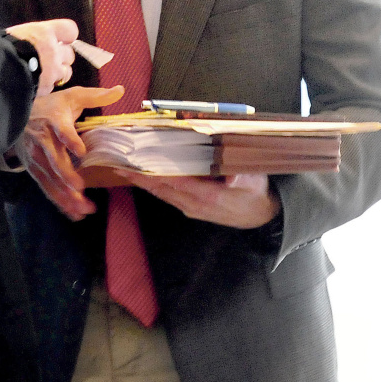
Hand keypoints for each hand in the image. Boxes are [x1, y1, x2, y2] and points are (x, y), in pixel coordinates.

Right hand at [5, 19, 77, 95]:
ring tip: (42, 74)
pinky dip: (45, 86)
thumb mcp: (15, 33)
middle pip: (70, 53)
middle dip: (61, 58)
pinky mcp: (46, 86)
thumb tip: (33, 38)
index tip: (61, 39)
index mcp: (45, 32)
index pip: (70, 30)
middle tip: (47, 60)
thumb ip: (31, 36)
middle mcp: (53, 50)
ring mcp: (52, 69)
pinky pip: (52, 87)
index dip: (66, 36)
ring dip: (57, 74)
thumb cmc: (0, 47)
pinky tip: (33, 83)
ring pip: (66, 72)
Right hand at [15, 85, 124, 219]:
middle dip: (67, 176)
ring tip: (82, 207)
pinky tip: (74, 212)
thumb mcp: (72, 96)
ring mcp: (37, 158)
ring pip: (51, 178)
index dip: (70, 140)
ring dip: (66, 194)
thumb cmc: (50, 107)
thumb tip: (120, 90)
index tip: (81, 151)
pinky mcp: (34, 170)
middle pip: (54, 160)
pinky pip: (47, 188)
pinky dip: (60, 201)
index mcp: (54, 121)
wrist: (17, 115)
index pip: (62, 131)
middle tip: (80, 188)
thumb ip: (96, 96)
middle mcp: (43, 141)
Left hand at [126, 172, 280, 228]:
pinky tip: (144, 178)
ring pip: (162, 194)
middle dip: (140, 178)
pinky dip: (154, 186)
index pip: (175, 184)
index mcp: (209, 197)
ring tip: (124, 170)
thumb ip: (243, 178)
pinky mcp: (191, 208)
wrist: (262, 216)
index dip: (154, 175)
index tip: (136, 167)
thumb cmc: (257, 193)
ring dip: (143, 182)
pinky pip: (168, 196)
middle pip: (162, 189)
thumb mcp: (256, 182)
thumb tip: (233, 179)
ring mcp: (192, 208)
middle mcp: (195, 205)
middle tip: (118, 165)